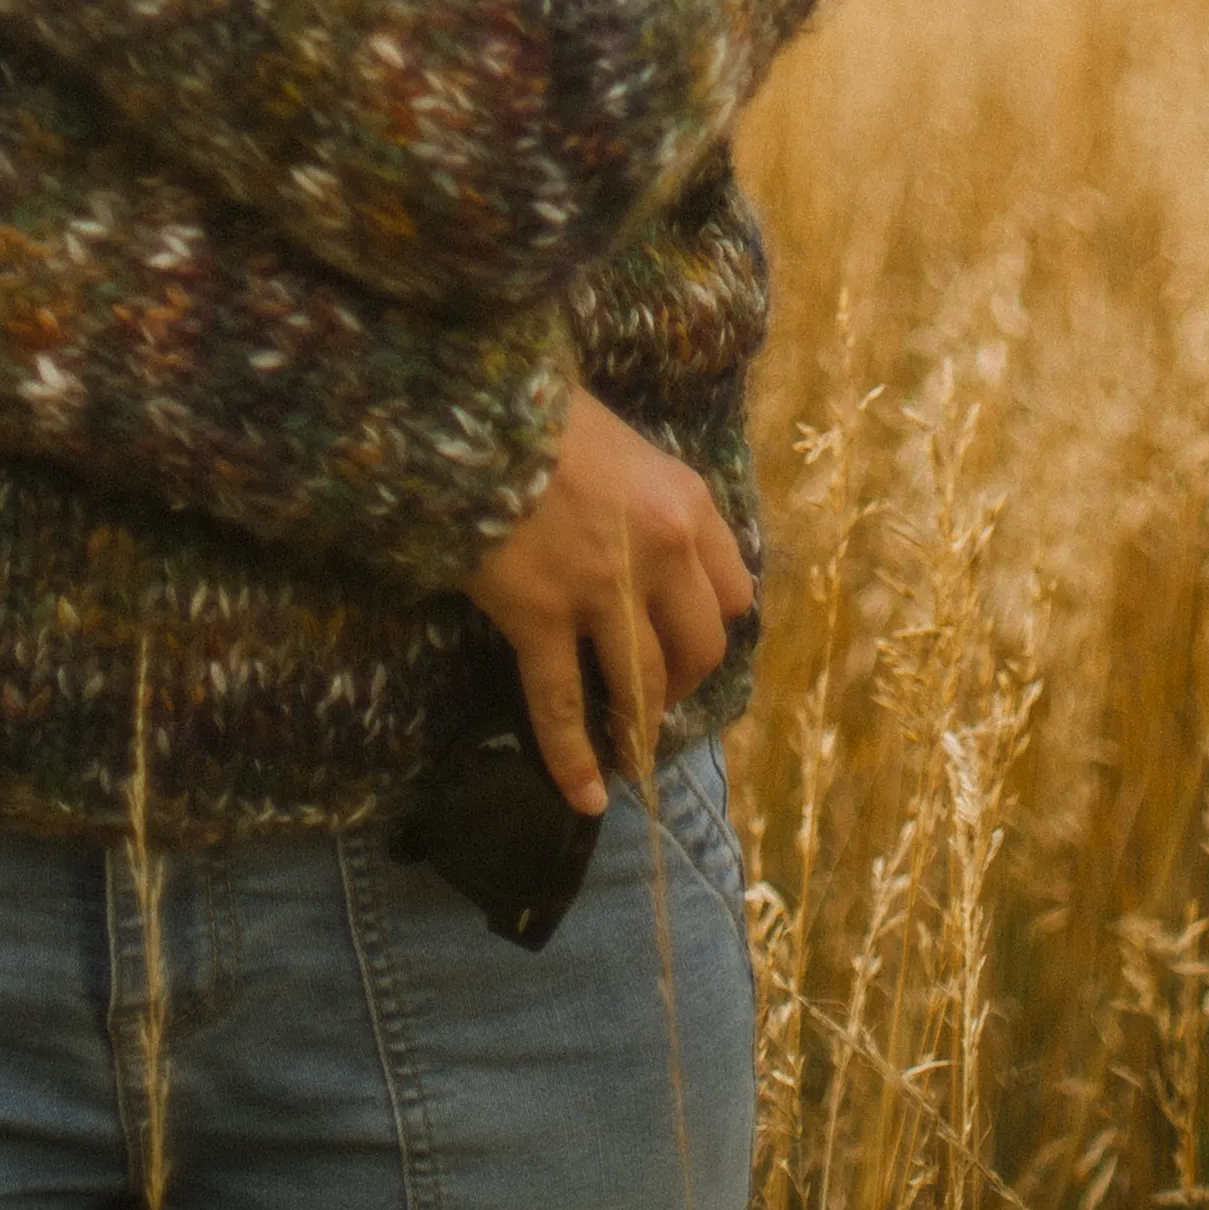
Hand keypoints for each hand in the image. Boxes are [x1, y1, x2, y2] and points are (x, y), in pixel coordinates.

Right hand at [468, 385, 755, 815]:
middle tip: (657, 698)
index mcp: (688, 504)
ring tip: (631, 755)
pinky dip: (575, 759)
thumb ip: (646, 493)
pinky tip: (585, 797)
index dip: (711, 625)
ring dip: (640, 727)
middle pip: (699, 648)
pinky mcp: (542, 617)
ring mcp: (603, 589)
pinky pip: (562, 705)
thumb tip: (641, 531)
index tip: (688, 641)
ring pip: (642, 684)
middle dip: (682, 684)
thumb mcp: (622, 441)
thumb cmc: (543, 414)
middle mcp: (662, 551)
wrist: (476, 412)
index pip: (732, 591)